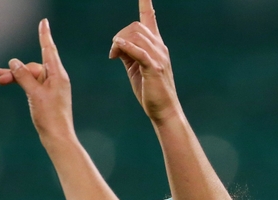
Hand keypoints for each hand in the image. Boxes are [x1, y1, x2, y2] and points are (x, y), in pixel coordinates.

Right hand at [0, 19, 74, 141]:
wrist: (57, 138)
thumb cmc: (50, 117)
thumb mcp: (34, 94)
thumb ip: (24, 76)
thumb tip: (14, 62)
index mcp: (58, 75)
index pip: (49, 50)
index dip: (44, 35)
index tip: (43, 22)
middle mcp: (56, 79)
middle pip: (34, 66)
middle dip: (16, 70)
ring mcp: (51, 88)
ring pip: (30, 76)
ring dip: (16, 77)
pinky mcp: (46, 96)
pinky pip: (32, 84)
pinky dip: (21, 83)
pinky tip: (9, 83)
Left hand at [109, 0, 180, 123]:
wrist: (164, 111)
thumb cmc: (150, 91)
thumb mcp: (136, 69)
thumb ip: (128, 54)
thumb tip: (118, 44)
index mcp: (156, 46)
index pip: (150, 19)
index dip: (145, 4)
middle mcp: (160, 47)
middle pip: (136, 27)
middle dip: (120, 36)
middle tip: (113, 53)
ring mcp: (158, 57)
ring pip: (135, 36)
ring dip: (119, 43)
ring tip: (114, 56)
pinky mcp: (154, 68)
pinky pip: (139, 51)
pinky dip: (126, 47)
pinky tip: (117, 50)